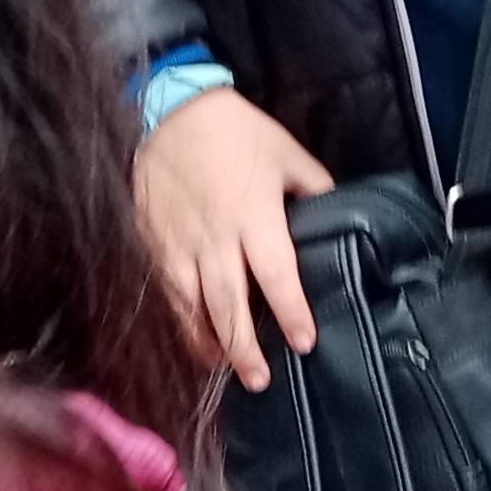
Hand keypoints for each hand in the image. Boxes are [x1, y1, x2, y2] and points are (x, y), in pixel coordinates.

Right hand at [136, 84, 329, 389]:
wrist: (170, 110)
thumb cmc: (236, 130)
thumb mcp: (286, 152)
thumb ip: (313, 187)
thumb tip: (335, 215)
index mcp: (256, 217)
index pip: (278, 276)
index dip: (292, 313)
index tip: (304, 342)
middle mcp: (217, 239)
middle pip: (230, 306)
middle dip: (245, 347)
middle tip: (260, 380)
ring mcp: (181, 244)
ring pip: (194, 307)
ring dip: (209, 343)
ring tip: (224, 369)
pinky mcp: (154, 243)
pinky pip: (168, 292)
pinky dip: (180, 320)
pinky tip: (192, 337)